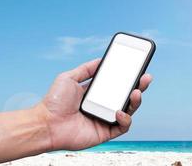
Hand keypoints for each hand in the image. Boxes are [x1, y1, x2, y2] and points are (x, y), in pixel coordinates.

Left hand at [37, 58, 151, 150]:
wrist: (46, 123)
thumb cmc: (54, 101)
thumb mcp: (69, 77)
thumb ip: (86, 69)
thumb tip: (101, 59)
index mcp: (96, 93)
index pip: (117, 84)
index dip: (128, 77)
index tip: (137, 68)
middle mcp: (103, 106)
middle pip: (126, 96)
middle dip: (139, 86)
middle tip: (146, 77)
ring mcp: (105, 118)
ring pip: (128, 110)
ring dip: (136, 101)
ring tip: (137, 91)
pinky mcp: (105, 132)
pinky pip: (122, 127)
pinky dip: (125, 119)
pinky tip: (119, 111)